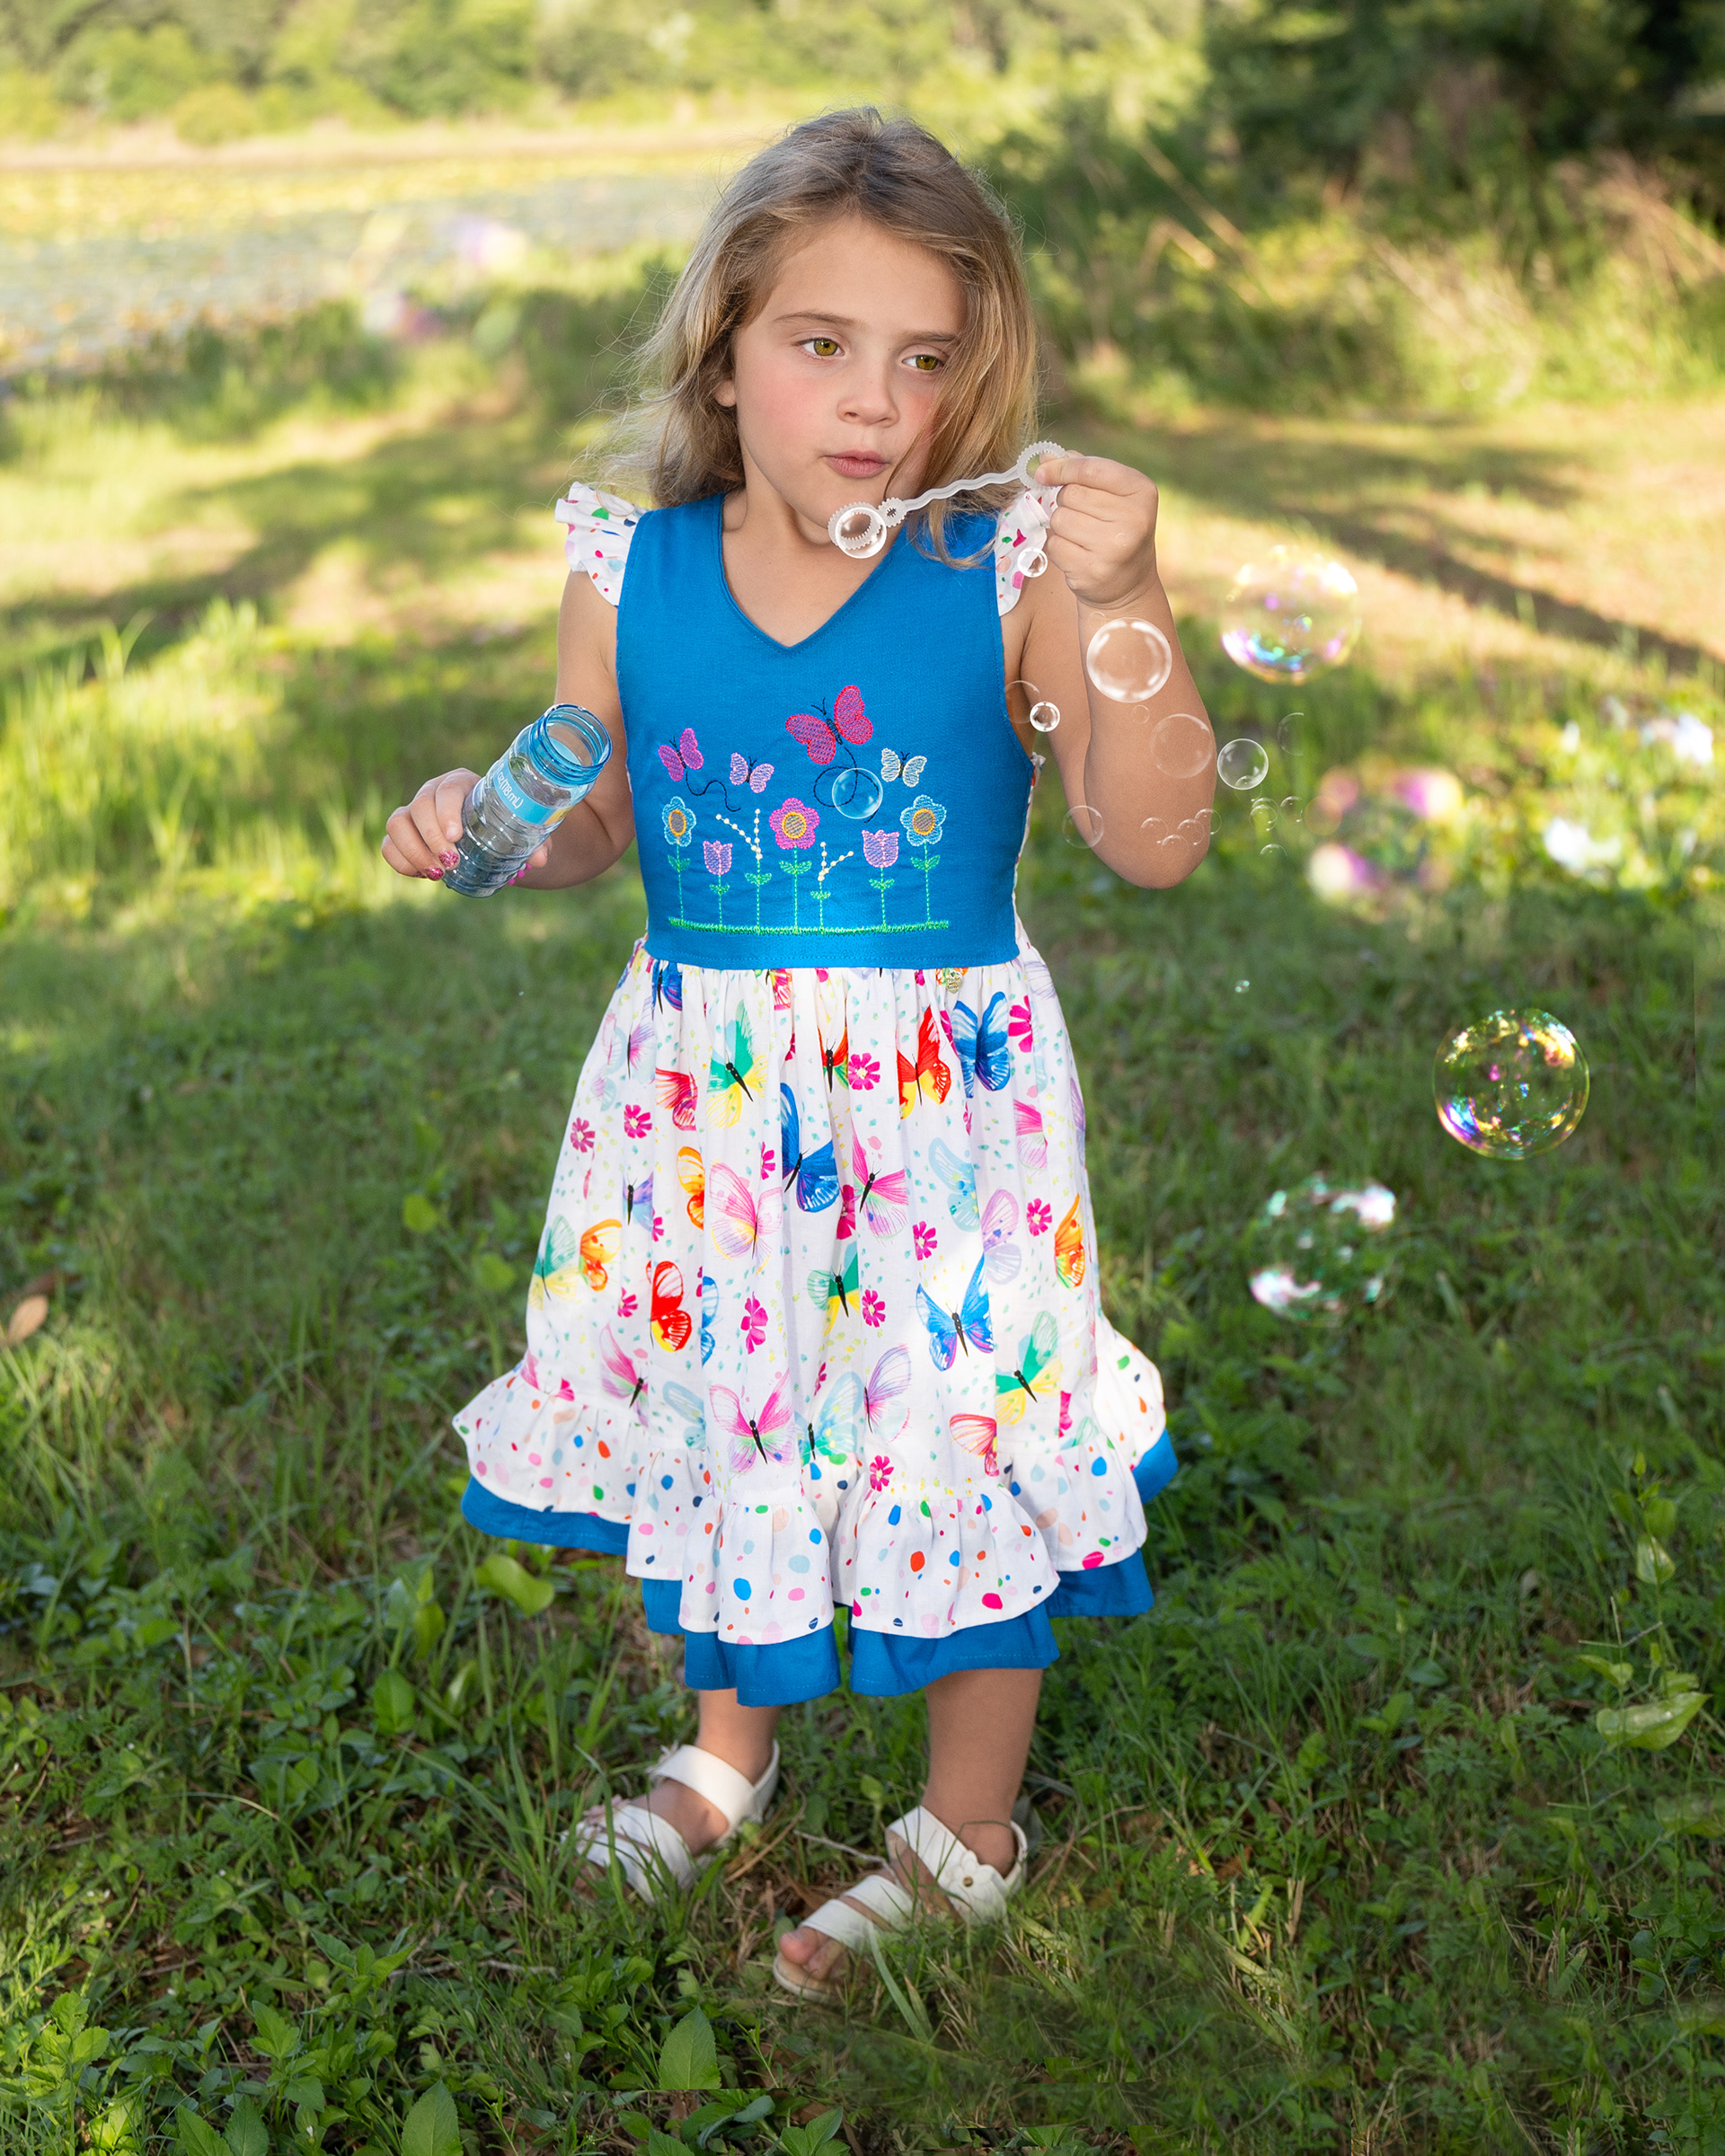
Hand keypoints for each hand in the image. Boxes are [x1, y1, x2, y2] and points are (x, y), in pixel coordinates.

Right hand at [381, 769, 550, 880]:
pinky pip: (388, 846)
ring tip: (439, 873)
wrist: (488, 833)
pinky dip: (402, 862)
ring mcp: (413, 814)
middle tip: (452, 862)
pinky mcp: (403, 836)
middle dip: (431, 838)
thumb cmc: (506, 824)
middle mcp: (432, 794)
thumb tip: (540, 860)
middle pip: (418, 807)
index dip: (446, 811)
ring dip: (414, 851)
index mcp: (461, 783)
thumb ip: (535, 841)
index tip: (456, 836)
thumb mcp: (523, 830)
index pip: (446, 790)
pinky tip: (425, 875)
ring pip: (396, 824)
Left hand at [1034, 454, 1160, 610]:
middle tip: (1084, 517)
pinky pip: (1055, 545)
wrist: (1127, 584)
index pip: (1091, 469)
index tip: (1042, 472)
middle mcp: (1133, 519)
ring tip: (1083, 537)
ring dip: (1062, 526)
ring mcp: (1114, 547)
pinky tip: (1078, 554)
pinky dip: (1059, 548)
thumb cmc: (1116, 529)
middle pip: (1071, 494)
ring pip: (1060, 519)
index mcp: (1142, 490)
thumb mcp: (1112, 495)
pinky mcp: (1093, 571)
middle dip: (1067, 502)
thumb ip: (1082, 472)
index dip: (1061, 468)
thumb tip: (1044, 457)